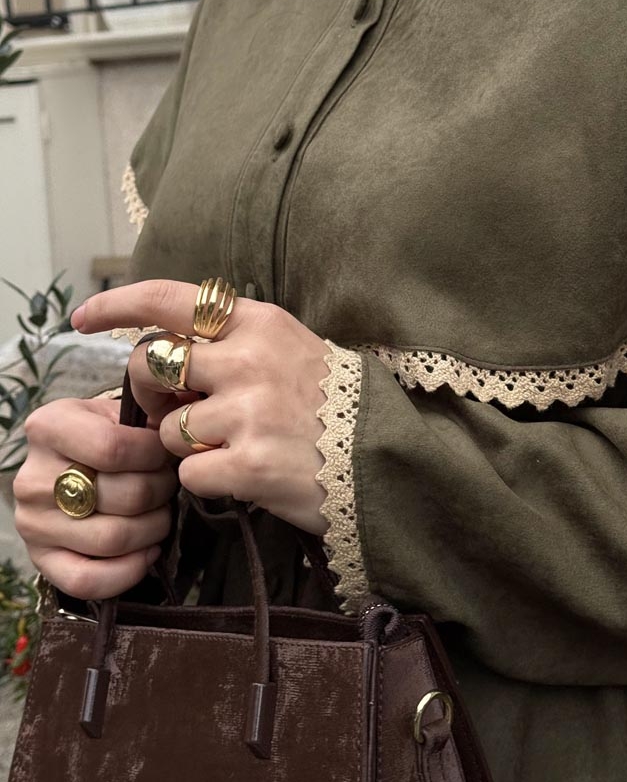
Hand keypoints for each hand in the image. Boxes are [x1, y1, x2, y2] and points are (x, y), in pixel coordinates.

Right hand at [14, 396, 176, 599]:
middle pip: (123, 496)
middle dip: (162, 493)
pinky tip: (147, 552)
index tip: (165, 454)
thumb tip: (189, 426)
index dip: (154, 455)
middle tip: (168, 486)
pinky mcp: (41, 559)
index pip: (113, 448)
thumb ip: (152, 415)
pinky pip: (87, 580)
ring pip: (113, 539)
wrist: (68, 466)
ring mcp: (33, 522)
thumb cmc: (103, 437)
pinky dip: (129, 571)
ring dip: (154, 529)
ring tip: (160, 514)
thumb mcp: (119, 413)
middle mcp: (33, 477)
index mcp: (49, 428)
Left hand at [72, 280, 332, 534]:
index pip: (170, 299)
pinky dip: (206, 482)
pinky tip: (243, 478)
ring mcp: (249, 412)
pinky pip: (188, 474)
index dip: (118, 305)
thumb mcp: (294, 350)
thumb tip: (171, 357)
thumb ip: (236, 344)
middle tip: (176, 412)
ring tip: (233, 450)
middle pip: (152, 365)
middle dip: (150, 394)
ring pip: (168, 430)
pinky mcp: (249, 464)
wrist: (386, 463)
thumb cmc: (337, 408)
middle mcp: (250, 360)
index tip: (84, 317)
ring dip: (187, 448)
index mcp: (260, 323)